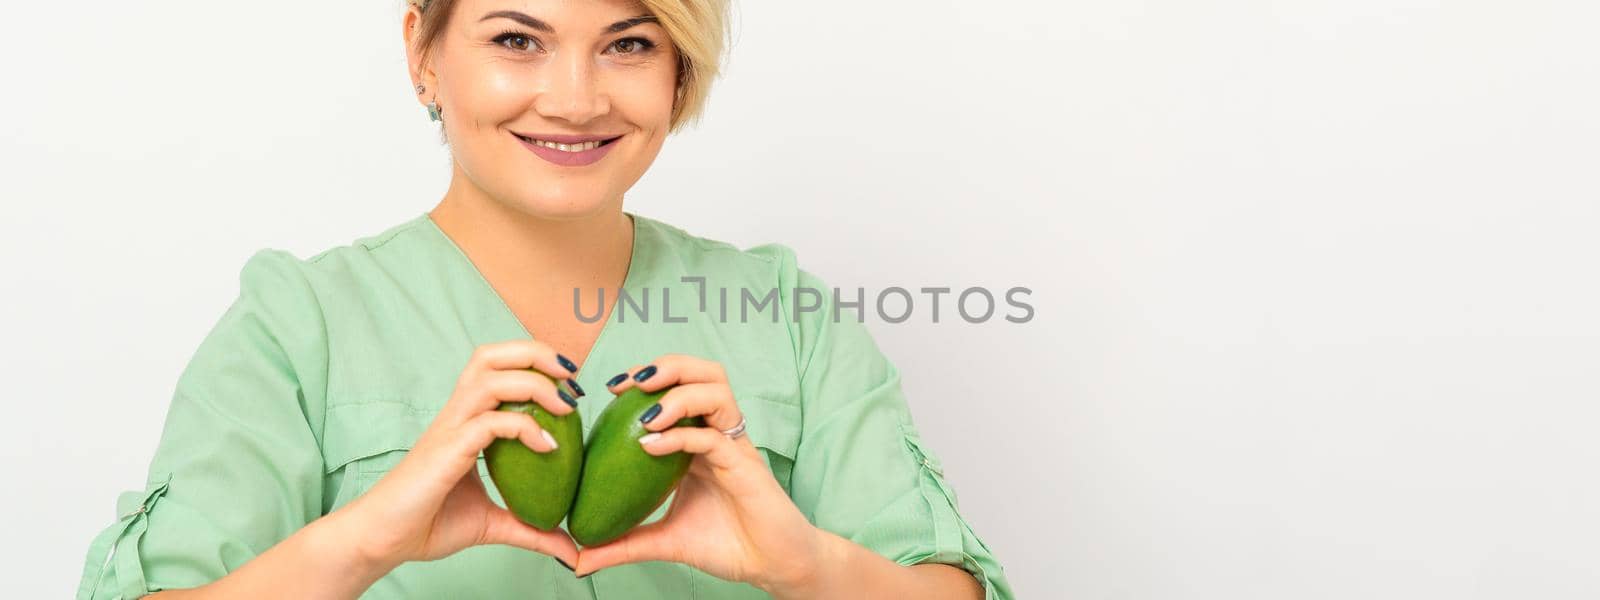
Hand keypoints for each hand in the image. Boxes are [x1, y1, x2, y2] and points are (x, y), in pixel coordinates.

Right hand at [340, 340, 581, 568]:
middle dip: (536, 354)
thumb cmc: (428, 524)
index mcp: (467, 420)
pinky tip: (548, 447)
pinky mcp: (447, 450)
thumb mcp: (493, 524)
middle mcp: (457, 415)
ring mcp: (450, 428)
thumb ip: (532, 530)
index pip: (498, 367)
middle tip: (572, 375)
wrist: (385, 541)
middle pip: (492, 356)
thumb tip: (570, 551)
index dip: (535, 363)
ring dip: (535, 382)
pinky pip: (489, 422)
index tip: (571, 386)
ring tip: (567, 405)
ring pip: (490, 377)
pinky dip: (524, 427)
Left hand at [572, 354, 824, 591]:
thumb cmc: (727, 544)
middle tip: (630, 382)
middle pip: (702, 373)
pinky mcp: (744, 463)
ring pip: (716, 390)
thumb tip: (578, 561)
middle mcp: (719, 433)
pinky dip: (681, 435)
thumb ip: (623, 544)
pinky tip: (652, 445)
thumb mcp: (664, 541)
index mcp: (700, 439)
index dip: (646, 378)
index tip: (610, 389)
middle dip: (667, 366)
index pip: (679, 387)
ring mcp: (734, 445)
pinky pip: (712, 436)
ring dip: (679, 391)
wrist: (769, 566)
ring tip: (646, 410)